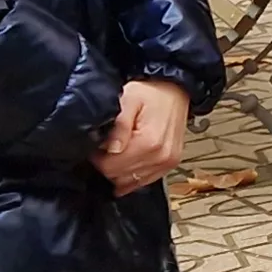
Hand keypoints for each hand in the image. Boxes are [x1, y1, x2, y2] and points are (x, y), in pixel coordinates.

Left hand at [96, 77, 190, 194]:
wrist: (174, 89)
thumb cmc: (152, 92)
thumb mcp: (129, 99)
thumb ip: (119, 125)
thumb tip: (111, 148)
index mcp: (149, 143)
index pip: (112, 168)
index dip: (98, 159)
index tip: (96, 148)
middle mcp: (161, 156)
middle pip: (120, 177)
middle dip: (108, 165)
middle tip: (105, 148)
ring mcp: (167, 162)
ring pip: (131, 182)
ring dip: (120, 171)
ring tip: (118, 152)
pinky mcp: (169, 164)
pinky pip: (145, 181)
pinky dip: (133, 175)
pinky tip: (127, 163)